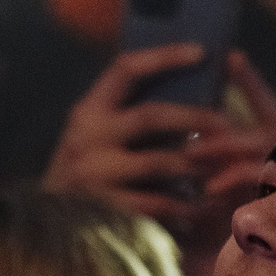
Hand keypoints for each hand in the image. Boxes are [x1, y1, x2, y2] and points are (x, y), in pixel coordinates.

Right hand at [44, 45, 275, 238]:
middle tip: (228, 122)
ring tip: (225, 165)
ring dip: (198, 164)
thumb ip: (128, 114)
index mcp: (88, 110)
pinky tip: (204, 206)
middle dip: (195, 116)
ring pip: (159, 162)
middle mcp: (88, 137)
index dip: (164, 57)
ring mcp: (95, 174)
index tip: (201, 51)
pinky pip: (156, 203)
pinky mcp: (106, 208)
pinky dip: (185, 205)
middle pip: (151, 115)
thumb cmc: (86, 170)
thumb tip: (189, 88)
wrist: (47, 225)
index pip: (125, 69)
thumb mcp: (95, 134)